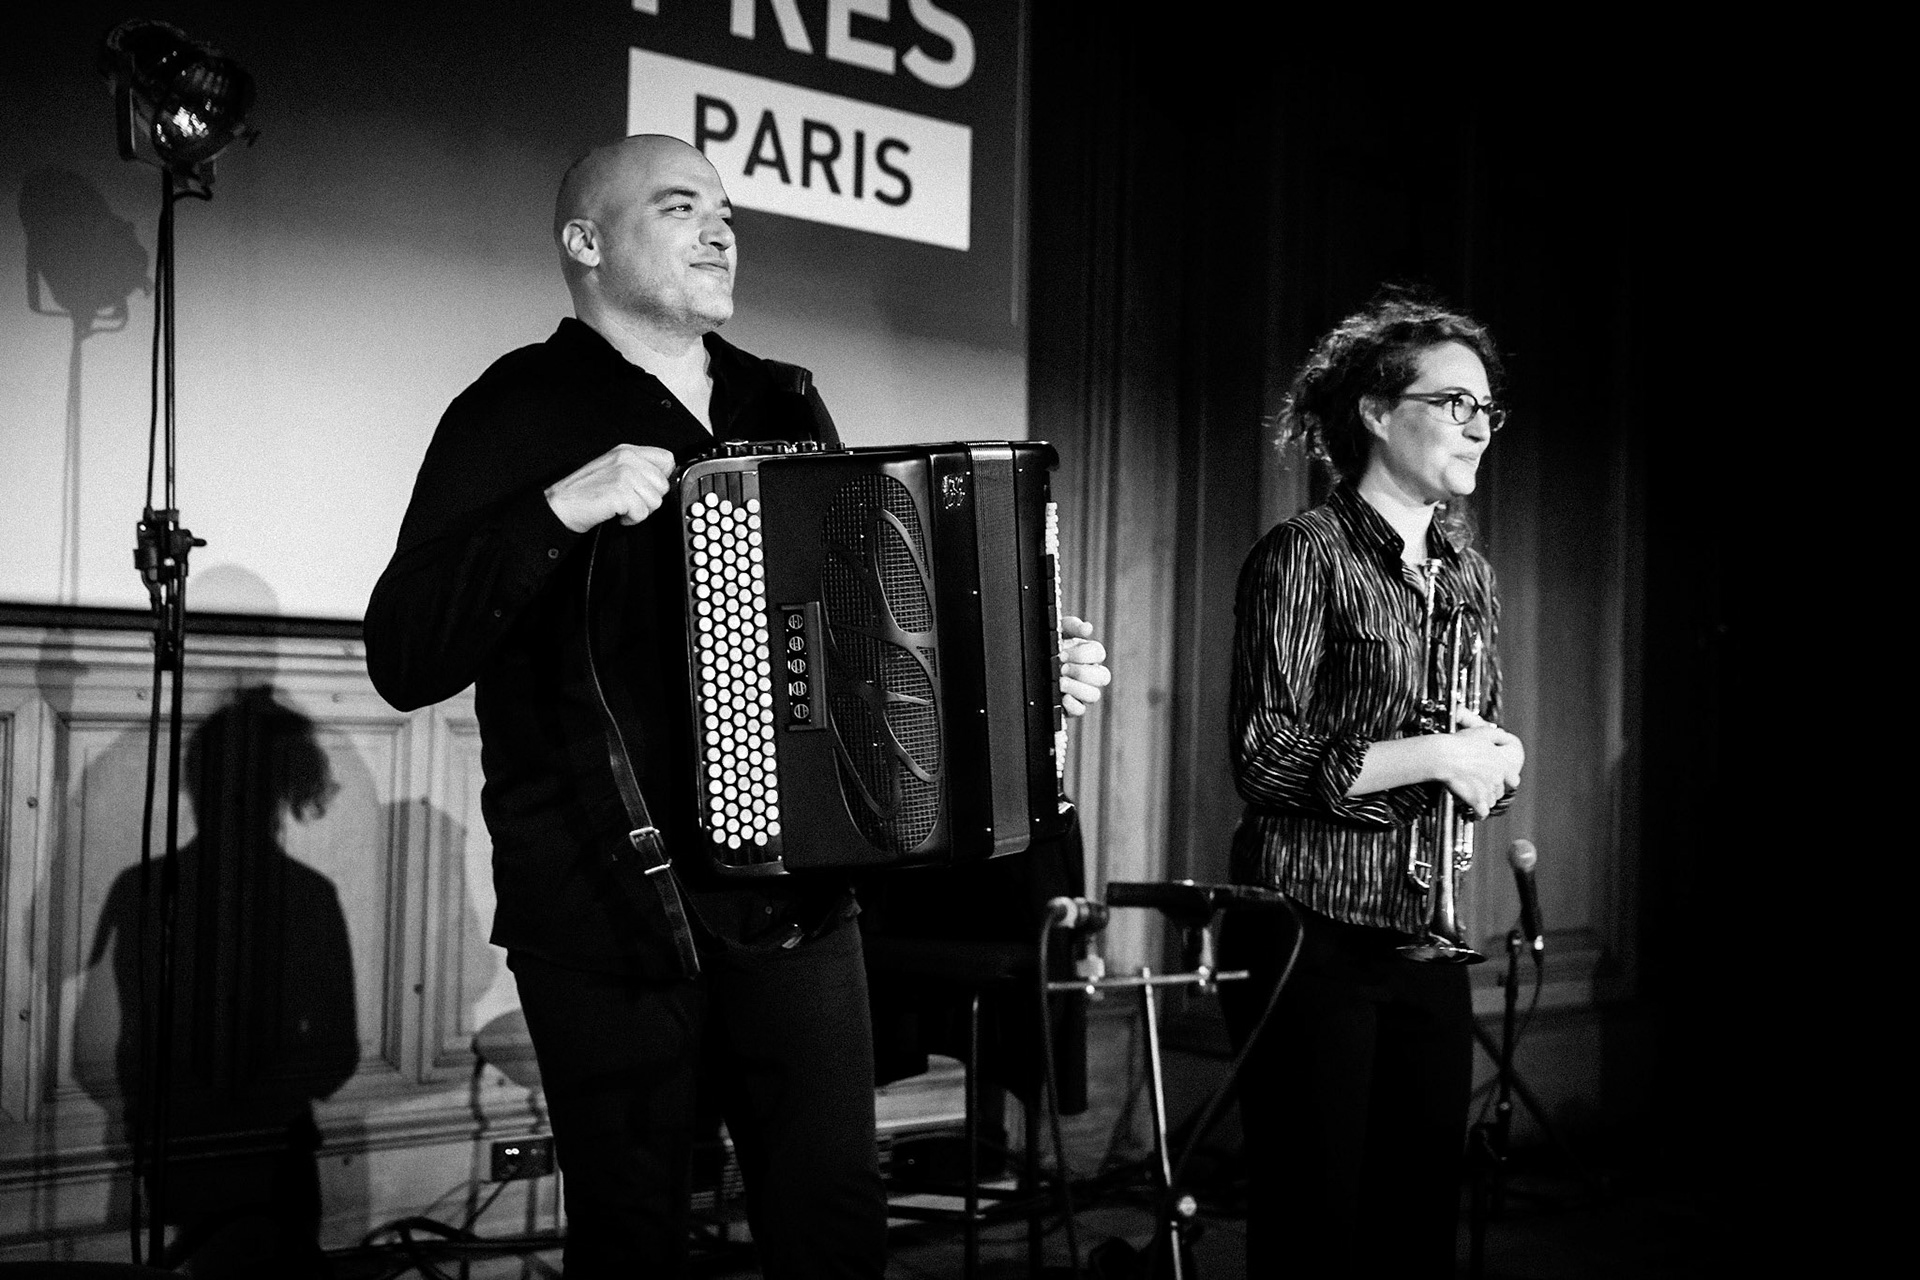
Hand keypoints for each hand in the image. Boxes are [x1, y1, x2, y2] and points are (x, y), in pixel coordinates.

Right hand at [545, 444, 676, 532]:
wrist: (561, 506)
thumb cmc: (584, 492)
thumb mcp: (613, 469)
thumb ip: (638, 468)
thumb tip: (662, 478)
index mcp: (627, 451)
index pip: (667, 459)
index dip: (660, 478)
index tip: (645, 487)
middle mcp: (627, 459)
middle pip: (663, 485)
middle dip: (649, 499)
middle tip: (628, 501)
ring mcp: (624, 474)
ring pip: (655, 501)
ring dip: (640, 510)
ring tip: (621, 507)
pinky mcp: (621, 492)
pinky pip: (642, 513)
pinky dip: (631, 519)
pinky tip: (616, 513)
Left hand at [1058, 615, 1110, 716]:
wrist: (1029, 662)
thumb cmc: (1048, 645)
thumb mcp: (1057, 630)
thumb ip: (1072, 626)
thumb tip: (1087, 628)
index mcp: (1089, 654)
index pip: (1098, 653)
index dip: (1083, 654)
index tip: (1062, 653)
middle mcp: (1090, 674)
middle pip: (1103, 676)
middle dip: (1082, 672)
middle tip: (1062, 668)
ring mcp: (1083, 692)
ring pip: (1094, 695)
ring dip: (1077, 688)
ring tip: (1060, 682)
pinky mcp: (1073, 707)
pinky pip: (1080, 710)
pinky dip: (1072, 704)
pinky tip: (1061, 697)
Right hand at [1437, 721, 1525, 817]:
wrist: (1445, 756)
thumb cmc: (1461, 744)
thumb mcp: (1484, 732)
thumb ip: (1499, 736)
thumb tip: (1506, 737)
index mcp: (1501, 764)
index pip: (1514, 780)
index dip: (1508, 781)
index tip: (1504, 782)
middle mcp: (1497, 779)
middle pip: (1500, 791)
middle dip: (1492, 789)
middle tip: (1482, 785)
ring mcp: (1487, 790)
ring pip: (1491, 801)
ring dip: (1485, 799)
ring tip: (1476, 795)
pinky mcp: (1476, 800)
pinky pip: (1482, 812)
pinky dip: (1480, 813)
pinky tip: (1477, 813)